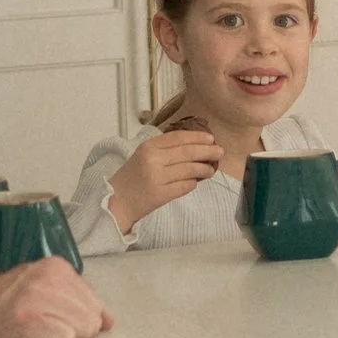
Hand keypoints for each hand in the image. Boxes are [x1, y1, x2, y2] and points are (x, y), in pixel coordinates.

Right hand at [0, 256, 109, 337]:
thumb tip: (108, 321)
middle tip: (44, 328)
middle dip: (73, 331)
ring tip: (35, 331)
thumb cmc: (3, 304)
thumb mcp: (42, 289)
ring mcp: (36, 298)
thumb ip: (76, 299)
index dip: (79, 320)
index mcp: (55, 268)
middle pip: (91, 319)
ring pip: (80, 330)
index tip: (54, 320)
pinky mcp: (26, 320)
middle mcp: (48, 278)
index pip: (95, 303)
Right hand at [106, 122, 223, 231]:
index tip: (210, 138)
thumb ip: (165, 148)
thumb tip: (196, 145)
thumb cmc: (132, 177)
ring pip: (190, 170)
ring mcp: (157, 177)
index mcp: (148, 146)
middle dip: (208, 151)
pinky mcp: (161, 194)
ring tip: (210, 170)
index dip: (197, 137)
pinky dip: (193, 183)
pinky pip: (185, 186)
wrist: (117, 200)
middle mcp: (153, 159)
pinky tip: (195, 182)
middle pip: (188, 152)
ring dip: (204, 169)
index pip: (178, 137)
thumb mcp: (143, 155)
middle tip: (220, 152)